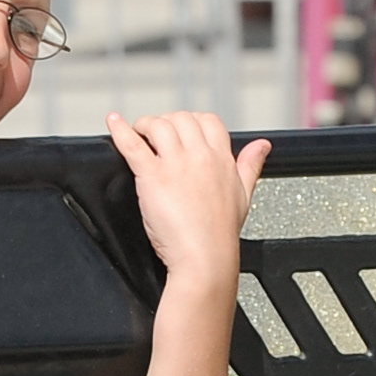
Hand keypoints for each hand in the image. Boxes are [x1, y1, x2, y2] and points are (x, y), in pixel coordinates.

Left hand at [107, 112, 268, 279]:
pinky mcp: (153, 177)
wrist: (205, 257)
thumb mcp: (244, 193)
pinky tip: (113, 123)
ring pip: (159, 126)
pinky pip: (133, 146)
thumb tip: (262, 146)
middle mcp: (200, 157)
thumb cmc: (220, 233)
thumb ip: (251, 165)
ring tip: (138, 133)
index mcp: (222, 159)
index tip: (180, 130)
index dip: (191, 120)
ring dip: (144, 125)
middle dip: (166, 121)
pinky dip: (120, 131)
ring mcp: (176, 165)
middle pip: (181, 119)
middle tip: (155, 134)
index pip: (208, 121)